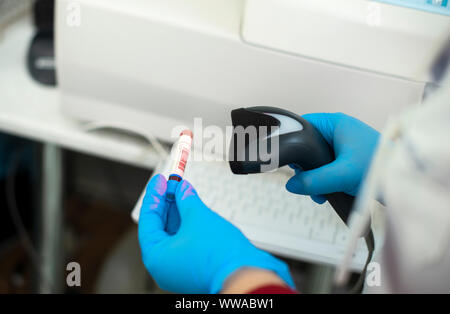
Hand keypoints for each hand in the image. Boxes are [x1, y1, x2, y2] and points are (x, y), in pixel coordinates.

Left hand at [138, 174, 293, 293]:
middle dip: (167, 203)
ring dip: (178, 212)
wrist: (247, 275)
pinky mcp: (194, 268)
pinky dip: (187, 225)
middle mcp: (164, 266)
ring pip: (174, 235)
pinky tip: (192, 208)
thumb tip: (181, 189)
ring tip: (183, 191)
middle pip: (160, 228)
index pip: (148, 220)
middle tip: (172, 183)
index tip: (159, 180)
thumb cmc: (219, 254)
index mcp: (156, 257)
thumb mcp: (198, 217)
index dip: (154, 196)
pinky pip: (185, 242)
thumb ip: (185, 199)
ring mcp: (179, 269)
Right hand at [286, 113, 379, 202]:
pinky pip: (326, 167)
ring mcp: (343, 146)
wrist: (403, 180)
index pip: (302, 125)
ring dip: (314, 177)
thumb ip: (314, 180)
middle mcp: (338, 132)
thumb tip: (291, 184)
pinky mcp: (347, 159)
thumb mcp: (342, 175)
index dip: (293, 141)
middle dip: (305, 167)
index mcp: (335, 124)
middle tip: (305, 182)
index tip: (289, 159)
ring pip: (316, 159)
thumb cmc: (379, 167)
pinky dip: (323, 180)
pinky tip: (326, 193)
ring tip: (318, 193)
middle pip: (307, 146)